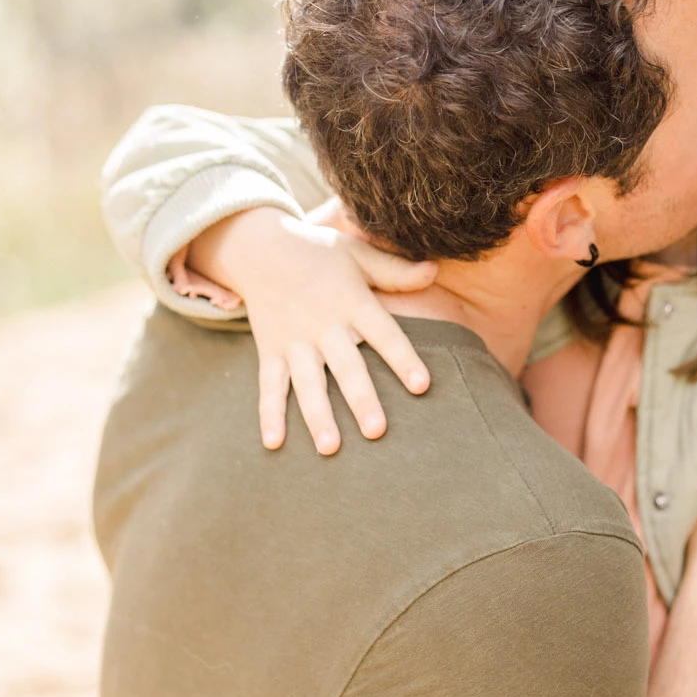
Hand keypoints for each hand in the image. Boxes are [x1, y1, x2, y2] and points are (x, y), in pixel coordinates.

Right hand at [185, 207, 437, 454]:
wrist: (259, 248)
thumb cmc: (319, 254)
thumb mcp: (358, 254)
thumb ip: (396, 271)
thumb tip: (436, 270)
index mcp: (352, 303)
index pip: (383, 334)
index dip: (403, 359)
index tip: (422, 386)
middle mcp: (323, 325)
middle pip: (346, 368)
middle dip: (361, 399)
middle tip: (376, 431)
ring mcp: (295, 341)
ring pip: (308, 384)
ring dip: (318, 416)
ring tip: (330, 448)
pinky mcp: (270, 351)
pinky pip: (269, 386)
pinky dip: (270, 414)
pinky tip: (274, 444)